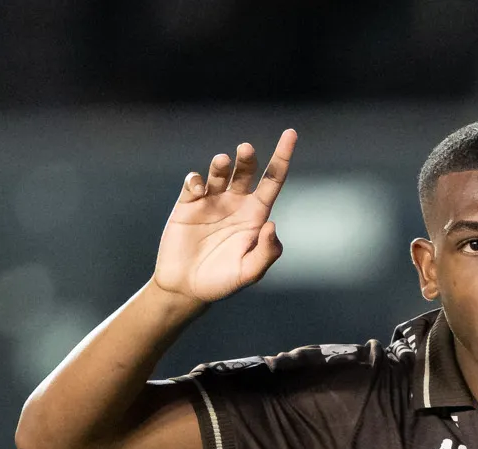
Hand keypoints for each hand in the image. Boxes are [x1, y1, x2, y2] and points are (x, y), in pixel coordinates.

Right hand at [153, 132, 295, 305]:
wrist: (186, 287)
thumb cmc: (222, 282)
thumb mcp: (249, 273)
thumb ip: (266, 252)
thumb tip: (272, 224)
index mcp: (256, 216)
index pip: (272, 181)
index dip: (282, 157)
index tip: (291, 133)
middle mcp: (236, 203)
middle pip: (246, 172)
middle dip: (248, 158)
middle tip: (246, 149)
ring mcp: (211, 201)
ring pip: (220, 173)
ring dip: (221, 165)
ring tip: (222, 161)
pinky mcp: (188, 203)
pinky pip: (193, 183)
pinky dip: (196, 180)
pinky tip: (197, 188)